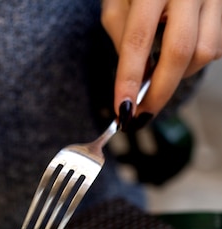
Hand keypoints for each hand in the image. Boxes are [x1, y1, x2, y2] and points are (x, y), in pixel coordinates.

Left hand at [101, 0, 221, 120]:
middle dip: (159, 92)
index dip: (130, 78)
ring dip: (179, 74)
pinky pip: (215, 46)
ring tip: (159, 71)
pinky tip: (177, 52)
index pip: (139, 38)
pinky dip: (193, 60)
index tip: (123, 109)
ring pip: (203, 53)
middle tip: (142, 115)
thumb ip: (122, 35)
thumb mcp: (118, 0)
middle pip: (180, 52)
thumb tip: (135, 79)